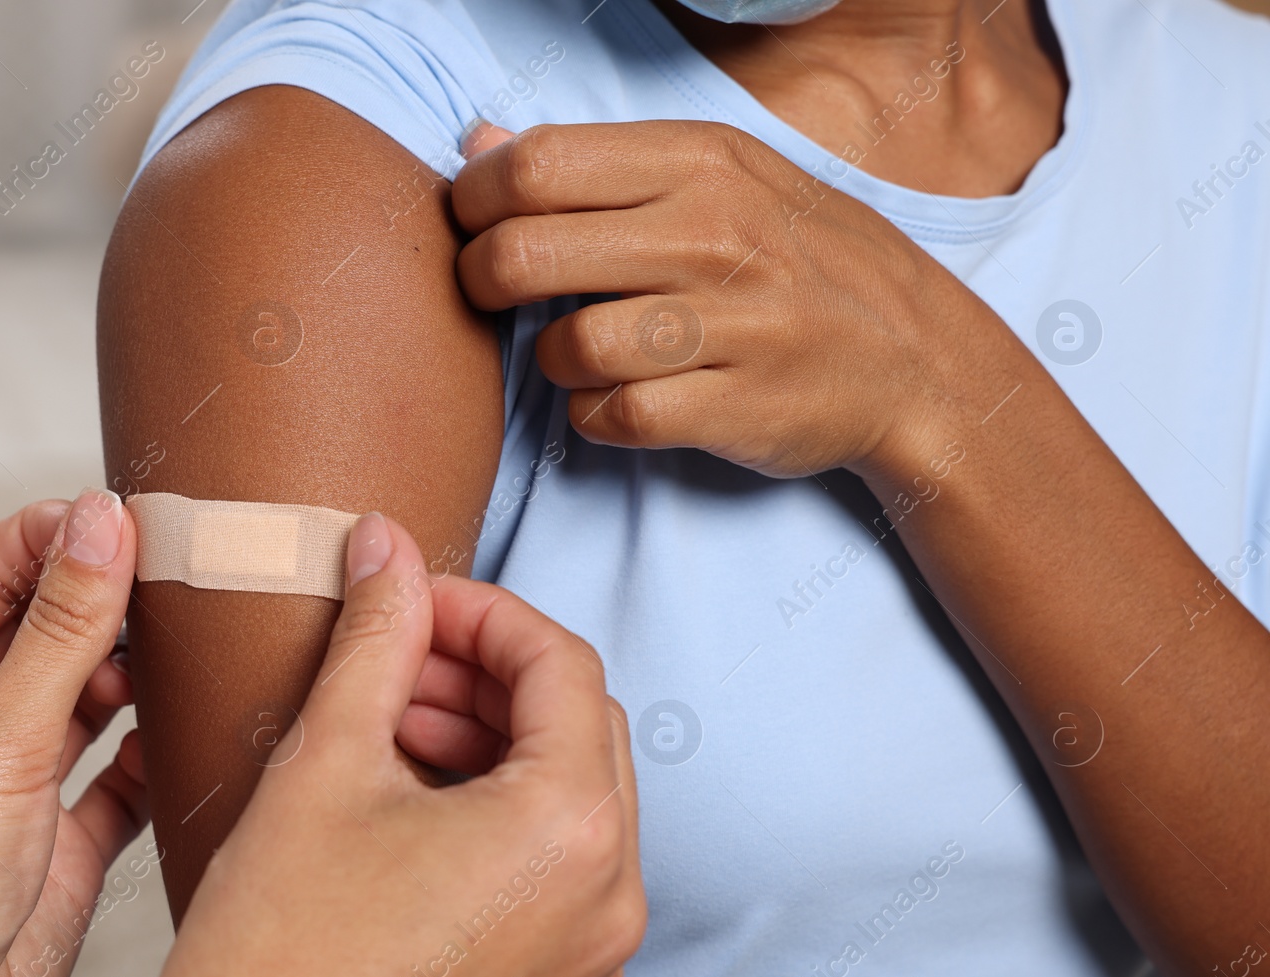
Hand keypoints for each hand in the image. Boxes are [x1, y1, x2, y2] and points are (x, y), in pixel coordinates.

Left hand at [0, 491, 147, 976]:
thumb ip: (61, 630)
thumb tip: (102, 522)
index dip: (52, 537)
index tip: (128, 521)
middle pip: (40, 629)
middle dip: (106, 599)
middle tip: (183, 573)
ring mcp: (8, 786)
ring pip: (84, 700)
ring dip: (135, 673)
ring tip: (193, 645)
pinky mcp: (57, 845)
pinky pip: (117, 778)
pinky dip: (153, 753)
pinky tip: (188, 733)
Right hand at [123, 514, 644, 976]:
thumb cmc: (276, 959)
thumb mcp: (325, 762)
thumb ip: (375, 637)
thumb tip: (387, 552)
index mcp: (569, 832)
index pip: (562, 666)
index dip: (484, 614)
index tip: (417, 601)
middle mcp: (607, 904)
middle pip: (579, 734)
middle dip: (490, 680)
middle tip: (402, 663)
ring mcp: (590, 964)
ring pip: (570, 809)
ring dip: (494, 752)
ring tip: (396, 732)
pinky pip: (557, 883)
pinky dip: (502, 829)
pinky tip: (415, 815)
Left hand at [453, 120, 1018, 480]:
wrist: (917, 356)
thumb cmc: (797, 257)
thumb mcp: (719, 176)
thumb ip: (597, 163)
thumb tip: (476, 145)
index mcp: (701, 160)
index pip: (534, 166)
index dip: (473, 201)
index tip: (472, 225)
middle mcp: (715, 234)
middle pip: (525, 255)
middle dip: (481, 282)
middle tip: (490, 294)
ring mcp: (731, 325)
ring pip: (567, 347)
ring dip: (549, 360)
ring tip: (576, 353)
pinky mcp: (735, 408)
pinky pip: (612, 417)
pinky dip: (593, 417)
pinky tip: (614, 400)